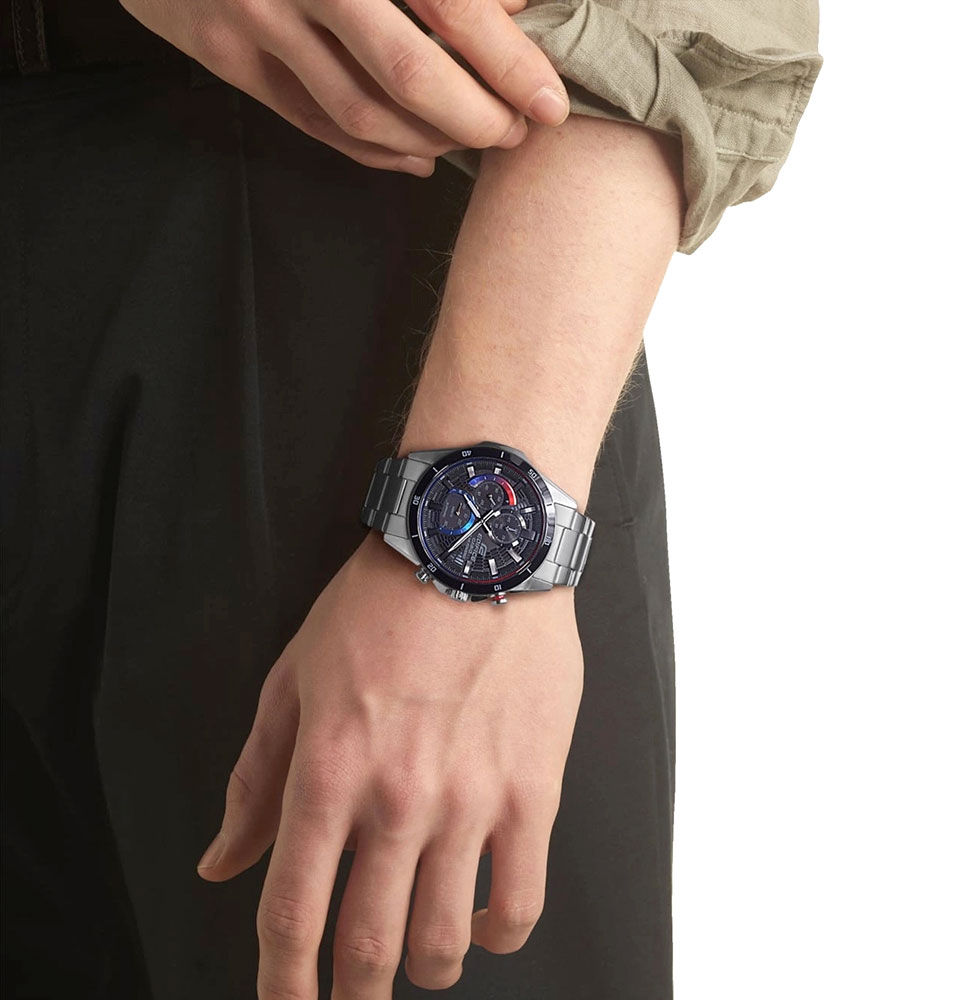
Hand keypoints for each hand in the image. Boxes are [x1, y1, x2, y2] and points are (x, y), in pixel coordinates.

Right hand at [119, 0, 570, 176]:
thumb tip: (513, 2)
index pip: (450, 5)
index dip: (508, 62)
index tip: (550, 103)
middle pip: (407, 75)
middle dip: (475, 117)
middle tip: (515, 133)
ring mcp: (254, 20)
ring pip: (360, 112)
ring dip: (430, 139)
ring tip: (474, 141)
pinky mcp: (226, 54)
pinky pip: (314, 123)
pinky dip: (374, 151)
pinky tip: (417, 155)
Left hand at [197, 531, 582, 998]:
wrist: (475, 549)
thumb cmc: (380, 605)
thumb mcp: (293, 679)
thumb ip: (255, 780)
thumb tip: (222, 864)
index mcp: (328, 769)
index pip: (293, 914)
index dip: (281, 985)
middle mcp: (397, 797)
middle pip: (368, 946)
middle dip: (353, 995)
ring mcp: (472, 798)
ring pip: (445, 938)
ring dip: (426, 969)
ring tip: (420, 960)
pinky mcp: (534, 788)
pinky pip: (522, 898)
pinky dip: (500, 934)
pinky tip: (486, 924)